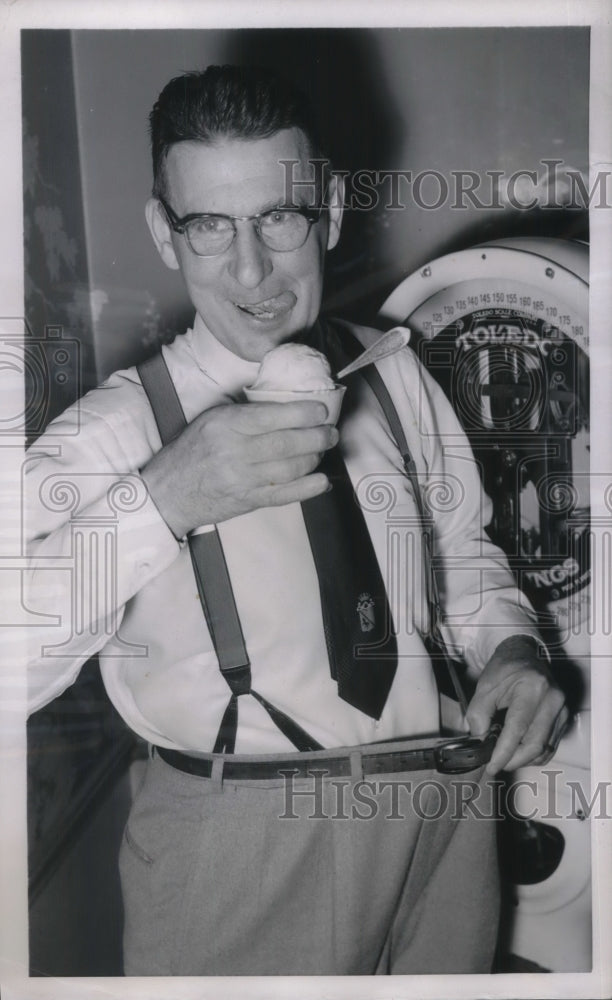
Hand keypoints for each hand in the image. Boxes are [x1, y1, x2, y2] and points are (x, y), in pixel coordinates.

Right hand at [141, 400, 337, 537]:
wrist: (168, 493)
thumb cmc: (191, 452)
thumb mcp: (210, 420)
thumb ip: (244, 414)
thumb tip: (286, 408)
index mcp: (225, 425)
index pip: (272, 416)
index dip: (303, 413)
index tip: (321, 411)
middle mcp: (234, 451)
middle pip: (287, 443)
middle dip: (317, 436)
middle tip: (331, 432)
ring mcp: (242, 479)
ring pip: (291, 468)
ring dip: (314, 458)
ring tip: (323, 449)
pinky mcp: (248, 501)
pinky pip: (285, 495)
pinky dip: (308, 488)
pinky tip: (322, 481)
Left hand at [466, 635, 568, 775]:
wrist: (523, 655)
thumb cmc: (504, 669)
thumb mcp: (484, 688)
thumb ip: (478, 716)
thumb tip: (481, 743)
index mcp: (532, 688)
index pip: (518, 729)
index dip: (504, 752)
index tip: (492, 766)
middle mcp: (552, 700)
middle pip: (535, 744)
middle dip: (514, 760)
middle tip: (496, 764)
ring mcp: (562, 709)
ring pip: (544, 749)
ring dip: (523, 759)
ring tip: (505, 755)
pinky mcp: (564, 718)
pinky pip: (551, 746)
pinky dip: (535, 755)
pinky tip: (520, 752)